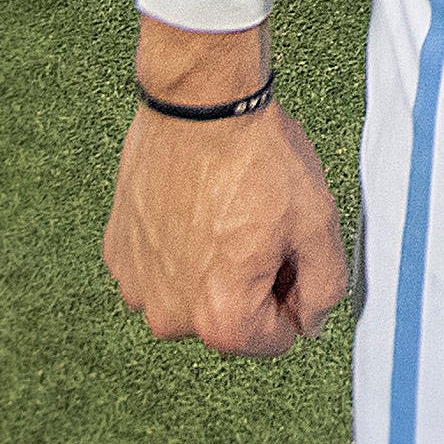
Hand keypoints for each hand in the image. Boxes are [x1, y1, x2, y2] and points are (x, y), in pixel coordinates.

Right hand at [104, 37, 351, 357]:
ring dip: (215, 266)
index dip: (296, 294)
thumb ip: (324, 289)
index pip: (277, 339)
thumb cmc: (259, 161)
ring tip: (227, 211)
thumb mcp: (319, 226)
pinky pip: (162, 266)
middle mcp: (170, 316)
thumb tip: (309, 323)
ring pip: (195, 292)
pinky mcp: (118, 252)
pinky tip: (196, 203)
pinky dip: (181, 245)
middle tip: (262, 225)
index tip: (291, 251)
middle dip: (255, 282)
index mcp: (222, 320)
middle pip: (232, 318)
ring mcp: (137, 284)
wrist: (201, 105)